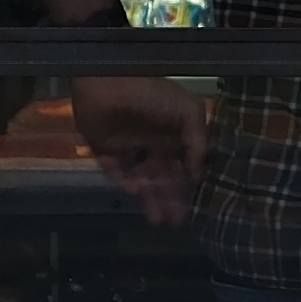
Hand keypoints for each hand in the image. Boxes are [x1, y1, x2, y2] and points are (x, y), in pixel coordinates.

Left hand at [85, 70, 213, 228]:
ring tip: (158, 221)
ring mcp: (126, 144)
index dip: (189, 182)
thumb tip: (197, 174)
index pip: (182, 162)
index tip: (196, 203)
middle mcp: (150, 139)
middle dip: (170, 198)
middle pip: (163, 175)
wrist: (106, 79)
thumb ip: (198, 143)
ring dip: (150, 198)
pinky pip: (115, 171)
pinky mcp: (102, 147)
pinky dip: (124, 182)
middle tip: (176, 222)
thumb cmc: (150, 92)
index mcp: (171, 130)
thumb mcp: (188, 112)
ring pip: (141, 177)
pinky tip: (134, 192)